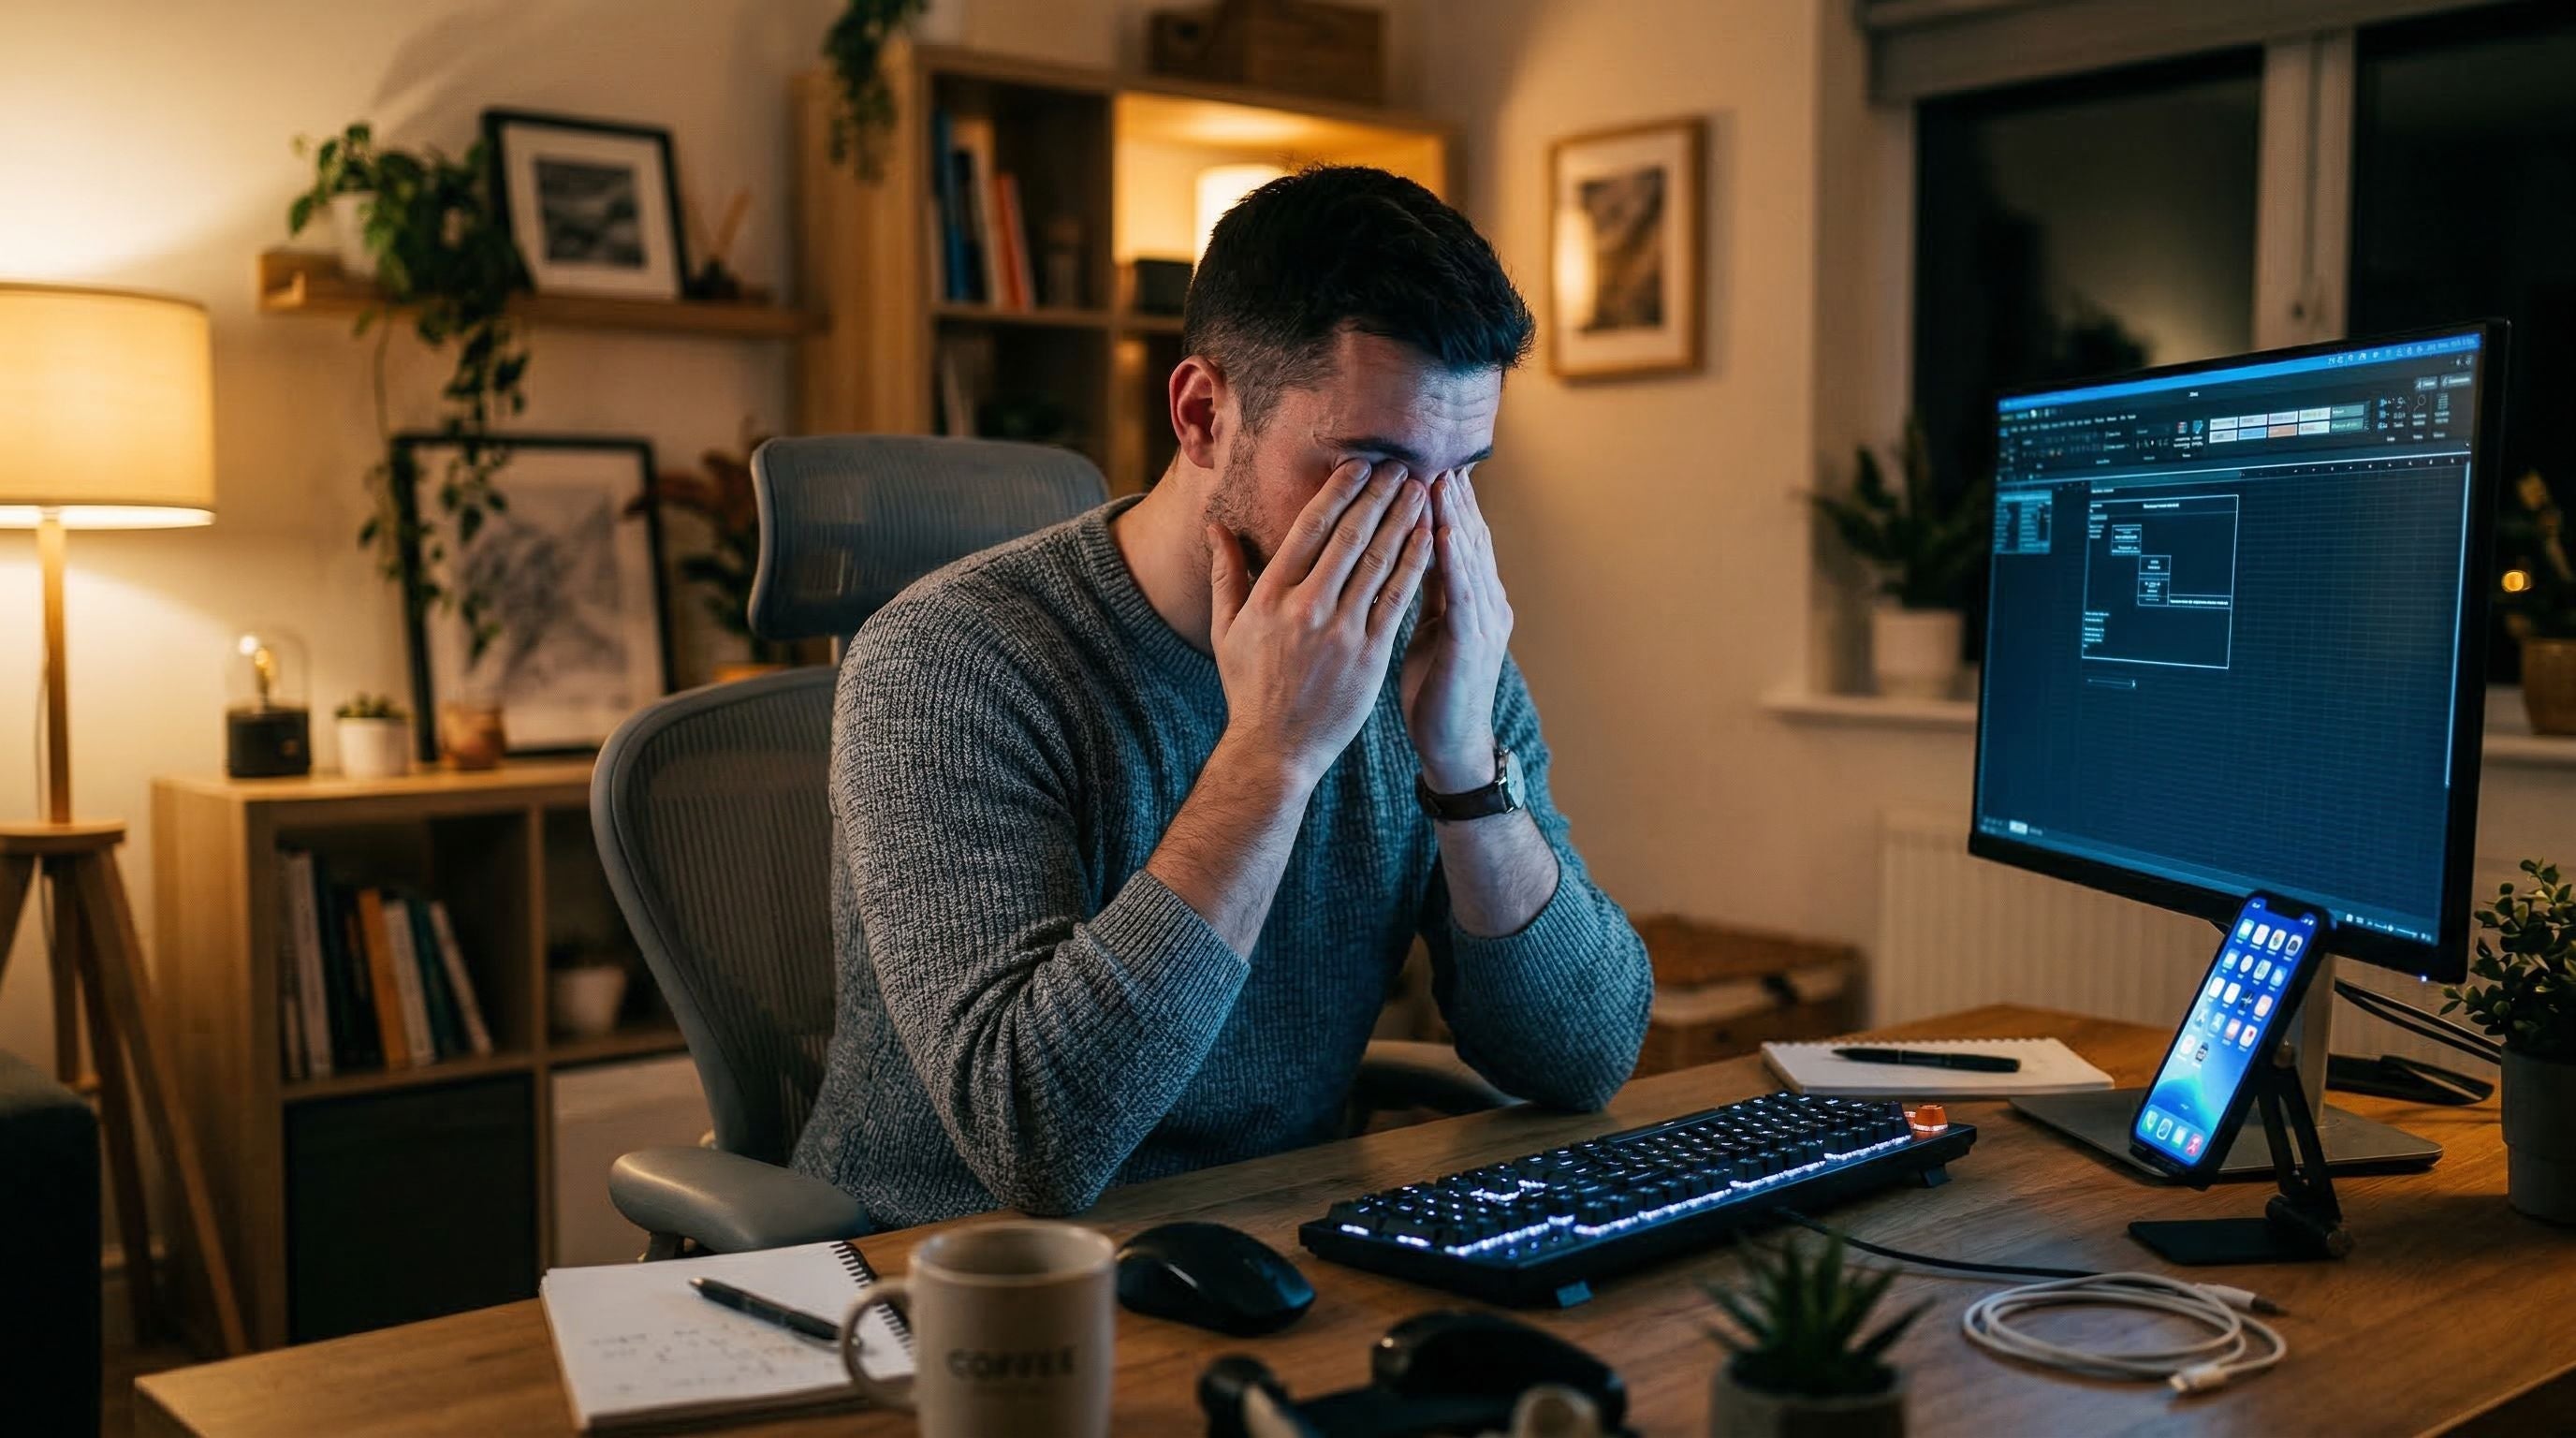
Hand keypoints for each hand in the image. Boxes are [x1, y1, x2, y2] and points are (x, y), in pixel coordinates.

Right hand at [1209, 459, 1434, 788]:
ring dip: (1402, 521)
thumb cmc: (1250, 688)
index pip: (1309, 529)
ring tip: (1421, 491)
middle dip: (1378, 496)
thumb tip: (1215, 526)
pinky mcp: (1370, 655)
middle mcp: (1305, 608)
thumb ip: (1227, 574)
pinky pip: (1397, 599)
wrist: (1276, 749)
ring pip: (1378, 562)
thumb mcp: (1226, 630)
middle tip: (1401, 465)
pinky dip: (1414, 564)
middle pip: (1349, 537)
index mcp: (1269, 596)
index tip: (1360, 465)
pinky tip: (1428, 539)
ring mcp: (1340, 632)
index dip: (1338, 491)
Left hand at [1403, 470, 1512, 792]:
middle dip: (1453, 496)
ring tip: (1441, 477)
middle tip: (1435, 453)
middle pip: (1470, 537)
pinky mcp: (1472, 644)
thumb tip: (1401, 552)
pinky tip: (1445, 531)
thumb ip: (1422, 590)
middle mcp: (1485, 603)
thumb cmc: (1435, 689)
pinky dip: (1456, 559)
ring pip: (1471, 557)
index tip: (1426, 463)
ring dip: (1457, 514)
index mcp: (1471, 600)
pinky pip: (1464, 593)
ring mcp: (1484, 622)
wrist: (1452, 744)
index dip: (1446, 502)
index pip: (1458, 540)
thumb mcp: (1426, 629)